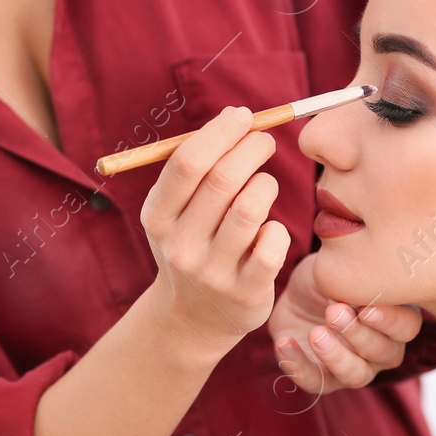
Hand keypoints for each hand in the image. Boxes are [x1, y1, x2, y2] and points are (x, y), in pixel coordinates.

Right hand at [139, 105, 291, 359]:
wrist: (193, 318)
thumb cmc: (194, 244)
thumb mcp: (176, 212)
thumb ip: (197, 169)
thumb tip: (238, 119)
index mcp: (157, 217)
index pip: (188, 162)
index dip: (220, 132)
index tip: (242, 116)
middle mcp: (180, 245)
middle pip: (222, 179)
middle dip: (251, 148)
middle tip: (265, 140)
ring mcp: (212, 272)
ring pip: (251, 208)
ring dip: (266, 185)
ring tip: (265, 186)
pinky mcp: (245, 292)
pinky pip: (273, 243)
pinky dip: (278, 228)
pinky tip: (269, 230)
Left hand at [267, 251, 423, 392]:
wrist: (296, 295)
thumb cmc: (329, 278)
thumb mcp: (340, 268)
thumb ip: (355, 277)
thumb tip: (355, 285)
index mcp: (396, 318)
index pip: (406, 327)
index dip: (389, 321)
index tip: (364, 308)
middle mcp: (383, 349)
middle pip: (384, 353)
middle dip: (357, 333)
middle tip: (333, 313)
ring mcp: (355, 367)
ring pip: (356, 375)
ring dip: (336, 356)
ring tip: (315, 333)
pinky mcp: (323, 378)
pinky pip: (315, 382)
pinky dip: (298, 365)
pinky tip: (284, 343)